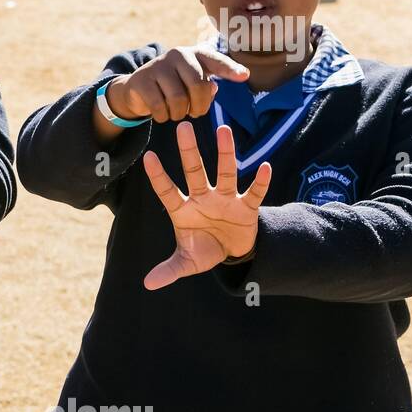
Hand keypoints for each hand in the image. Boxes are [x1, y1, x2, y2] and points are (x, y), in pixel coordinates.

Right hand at [105, 44, 249, 123]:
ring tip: (177, 114)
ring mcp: (158, 65)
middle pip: (198, 85)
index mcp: (196, 54)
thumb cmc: (175, 85)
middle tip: (196, 114)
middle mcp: (178, 54)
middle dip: (200, 106)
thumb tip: (213, 88)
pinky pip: (159, 106)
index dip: (230, 68)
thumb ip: (207, 86)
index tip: (245, 76)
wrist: (139, 87)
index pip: (216, 61)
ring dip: (180, 114)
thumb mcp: (193, 83)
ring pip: (178, 99)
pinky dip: (163, 116)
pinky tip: (163, 115)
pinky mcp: (141, 79)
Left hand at [141, 122, 271, 290]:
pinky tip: (265, 167)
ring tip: (223, 130)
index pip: (168, 191)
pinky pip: (254, 193)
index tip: (147, 157)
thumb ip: (169, 270)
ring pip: (226, 173)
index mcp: (184, 211)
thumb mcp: (186, 263)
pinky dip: (260, 182)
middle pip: (195, 171)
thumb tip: (148, 284)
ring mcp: (226, 200)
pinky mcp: (247, 208)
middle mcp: (203, 199)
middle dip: (189, 151)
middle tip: (182, 126)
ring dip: (225, 153)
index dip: (158, 176)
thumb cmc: (204, 250)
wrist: (232, 252)